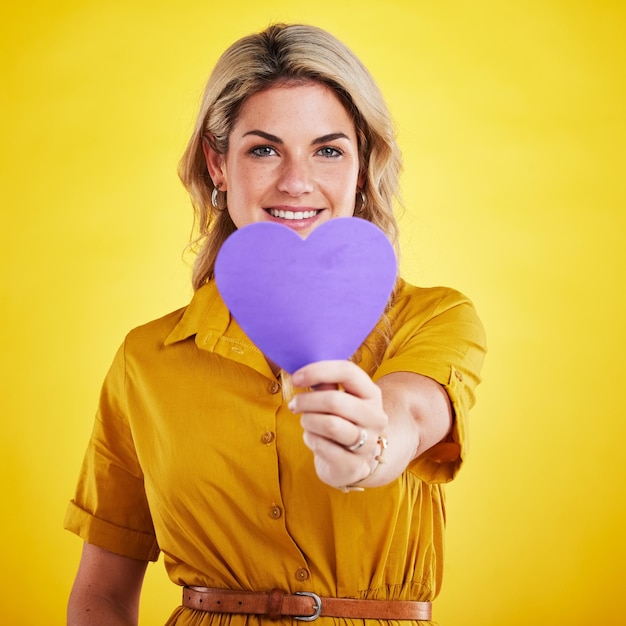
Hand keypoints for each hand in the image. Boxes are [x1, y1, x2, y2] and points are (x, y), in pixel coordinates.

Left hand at [288, 360, 387, 488]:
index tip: (296, 377)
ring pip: (329, 424)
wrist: (352, 463)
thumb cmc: (340, 422)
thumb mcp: (337, 399)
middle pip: (334, 400)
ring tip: (306, 422)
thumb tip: (303, 371)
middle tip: (294, 404)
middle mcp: (375, 417)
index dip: (318, 371)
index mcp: (371, 394)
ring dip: (308, 421)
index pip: (348, 372)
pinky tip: (313, 438)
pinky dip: (310, 439)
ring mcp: (368, 443)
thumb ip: (325, 384)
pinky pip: (322, 446)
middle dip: (306, 401)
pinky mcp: (354, 465)